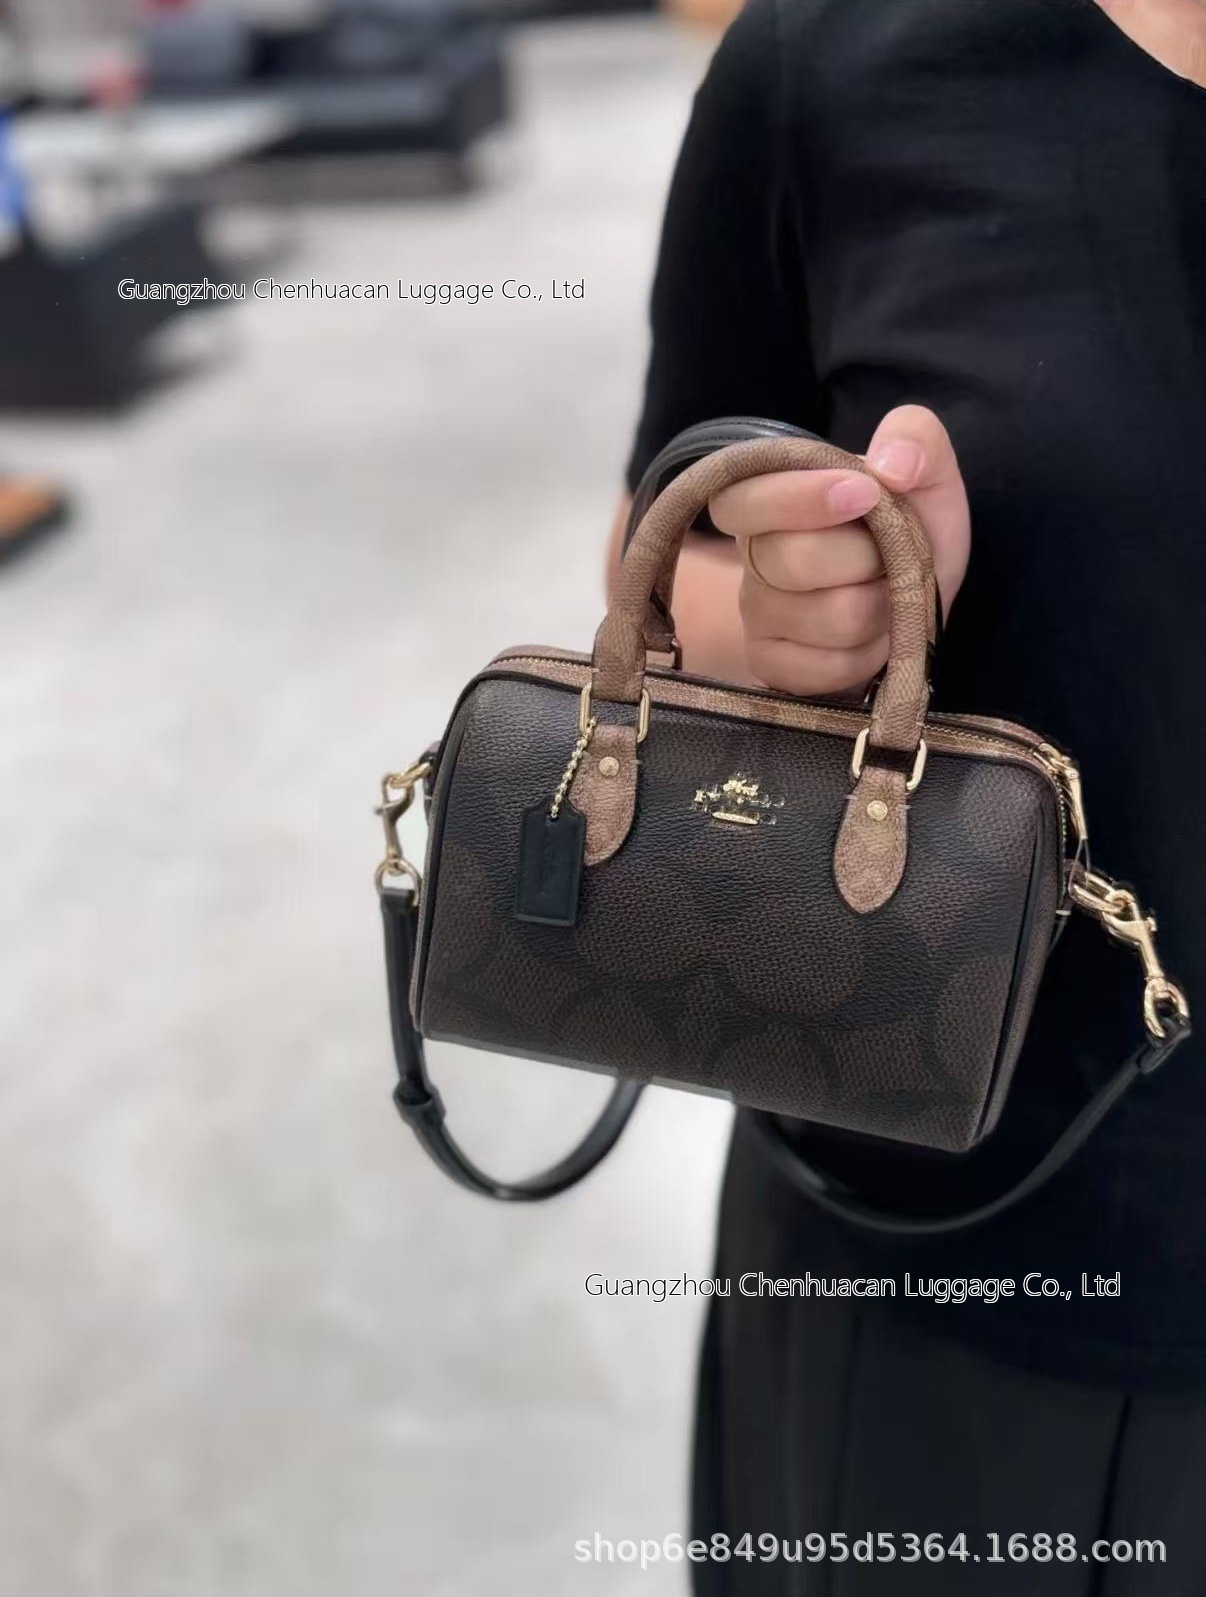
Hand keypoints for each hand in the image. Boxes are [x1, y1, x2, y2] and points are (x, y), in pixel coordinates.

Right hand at [708, 406, 970, 695]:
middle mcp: (751, 556)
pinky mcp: (772, 666)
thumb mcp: (927, 474)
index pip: (743, 499)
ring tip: (886, 596)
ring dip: (881, 608)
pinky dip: (871, 653)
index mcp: (770, 497)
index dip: (799, 499)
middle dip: (868, 558)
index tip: (865, 493)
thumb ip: (914, 437)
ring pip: (830, 617)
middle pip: (796, 560)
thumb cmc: (911, 531)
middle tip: (889, 556)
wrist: (913, 603)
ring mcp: (756, 616)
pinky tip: (873, 638)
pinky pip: (829, 666)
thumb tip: (892, 464)